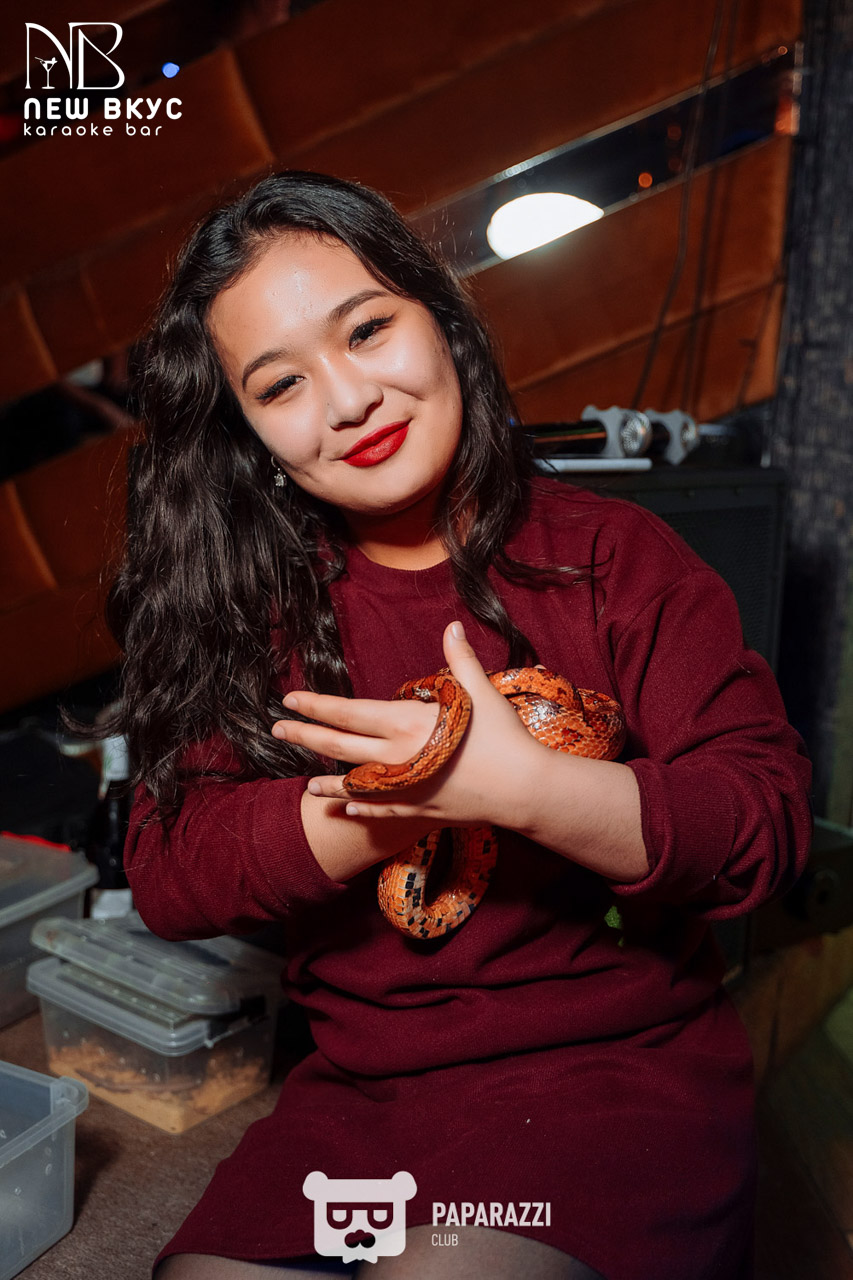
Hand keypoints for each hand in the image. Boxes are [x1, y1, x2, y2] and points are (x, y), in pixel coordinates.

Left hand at [271, 621, 542, 830]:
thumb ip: (459, 660)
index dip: (315, 705)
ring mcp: (404, 788)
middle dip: (304, 735)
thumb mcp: (480, 692)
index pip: (347, 712)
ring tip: (304, 781)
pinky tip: (346, 807)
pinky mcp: (418, 810)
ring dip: (325, 781)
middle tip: (278, 728)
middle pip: (338, 746)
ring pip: (352, 784)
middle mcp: (396, 757)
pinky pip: (379, 810)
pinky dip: (359, 807)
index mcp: (406, 723)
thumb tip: (451, 625)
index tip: (290, 699)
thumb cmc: (503, 737)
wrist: (524, 789)